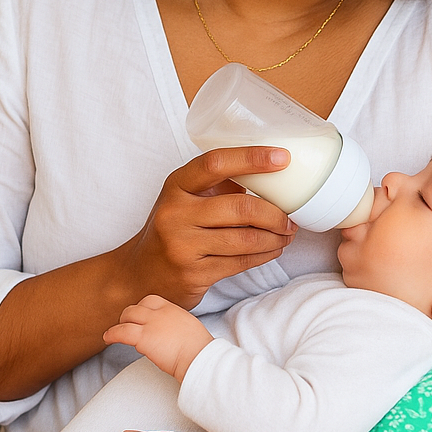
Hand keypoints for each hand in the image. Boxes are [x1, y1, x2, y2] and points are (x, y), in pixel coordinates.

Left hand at [106, 296, 212, 380]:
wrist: (198, 357)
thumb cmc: (198, 349)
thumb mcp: (190, 328)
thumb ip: (177, 325)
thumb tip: (171, 332)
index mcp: (173, 309)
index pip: (152, 300)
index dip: (142, 308)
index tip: (140, 316)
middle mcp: (161, 312)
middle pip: (138, 306)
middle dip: (130, 315)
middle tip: (127, 325)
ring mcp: (151, 323)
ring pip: (128, 316)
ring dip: (120, 323)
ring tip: (114, 332)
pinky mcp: (143, 337)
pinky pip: (121, 331)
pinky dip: (112, 334)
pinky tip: (107, 338)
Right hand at [121, 147, 297, 310]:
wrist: (139, 274)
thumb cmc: (173, 228)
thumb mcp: (185, 198)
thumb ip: (219, 186)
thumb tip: (272, 175)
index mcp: (176, 185)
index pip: (215, 163)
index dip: (252, 158)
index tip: (283, 157)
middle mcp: (175, 213)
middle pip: (240, 206)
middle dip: (275, 213)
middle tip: (292, 217)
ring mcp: (183, 245)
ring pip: (246, 239)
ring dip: (275, 237)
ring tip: (287, 234)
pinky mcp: (193, 274)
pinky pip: (241, 262)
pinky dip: (265, 255)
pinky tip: (273, 249)